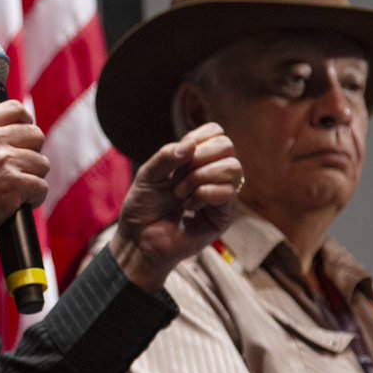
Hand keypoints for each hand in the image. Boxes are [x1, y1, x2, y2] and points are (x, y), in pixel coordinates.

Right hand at [0, 100, 48, 249]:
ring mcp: (4, 162)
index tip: (25, 136)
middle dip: (33, 151)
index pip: (13, 109)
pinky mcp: (14, 185)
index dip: (25, 122)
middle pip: (35, 134)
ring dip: (34, 177)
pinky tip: (22, 203)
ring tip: (20, 189)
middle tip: (23, 167)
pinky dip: (35, 197)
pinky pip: (41, 186)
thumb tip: (1, 135)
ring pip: (41, 162)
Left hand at [109, 122, 239, 291]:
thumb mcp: (148, 174)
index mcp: (198, 159)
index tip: (177, 159)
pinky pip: (228, 193)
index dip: (197, 138)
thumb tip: (191, 144)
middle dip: (198, 158)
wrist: (139, 239)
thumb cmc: (144, 206)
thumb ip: (166, 156)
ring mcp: (221, 195)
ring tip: (180, 193)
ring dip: (199, 177)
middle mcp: (213, 174)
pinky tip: (189, 207)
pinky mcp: (224, 216)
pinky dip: (204, 195)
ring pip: (233, 168)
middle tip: (177, 178)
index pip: (216, 133)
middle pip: (227, 146)